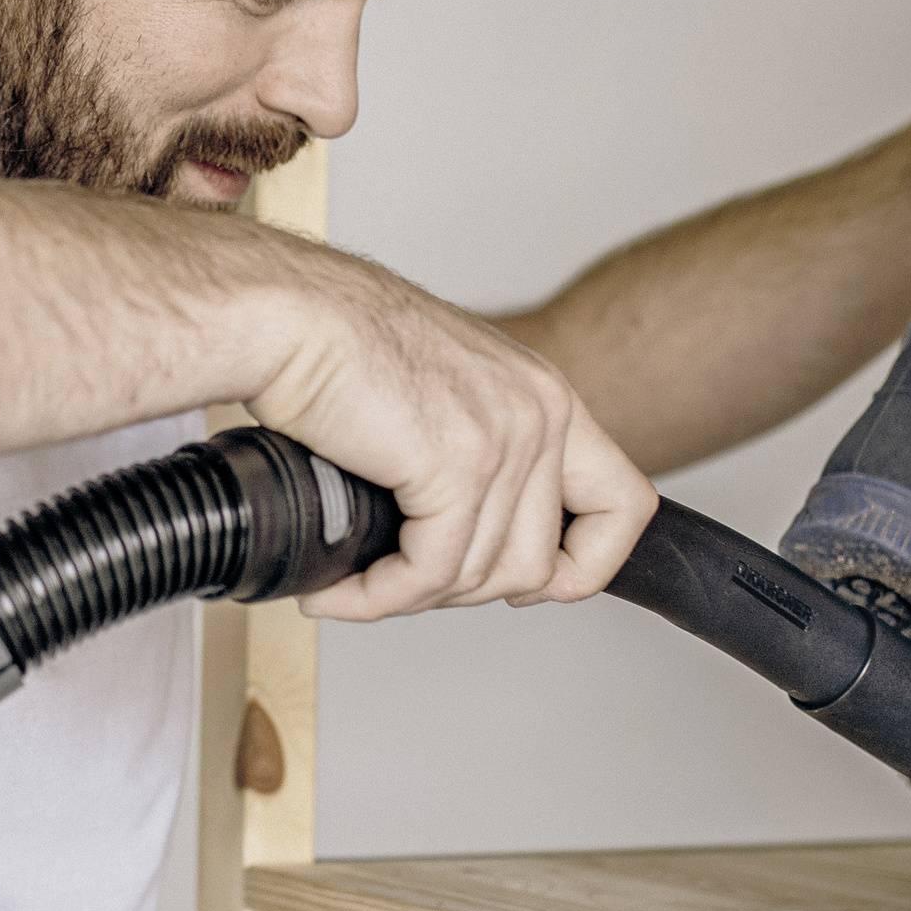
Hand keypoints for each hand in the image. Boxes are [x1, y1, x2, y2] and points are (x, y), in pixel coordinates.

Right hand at [242, 249, 656, 621]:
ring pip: (484, 579)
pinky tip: (337, 590)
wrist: (285, 314)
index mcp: (547, 396)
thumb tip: (467, 547)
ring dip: (410, 595)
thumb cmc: (335, 348)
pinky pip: (429, 573)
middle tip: (401, 577)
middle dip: (463, 590)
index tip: (527, 583)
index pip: (625, 507)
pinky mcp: (456, 465)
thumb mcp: (439, 399)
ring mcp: (507, 439)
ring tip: (356, 582)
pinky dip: (378, 596)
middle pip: (540, 565)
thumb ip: (477, 458)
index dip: (586, 565)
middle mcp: (542, 413)